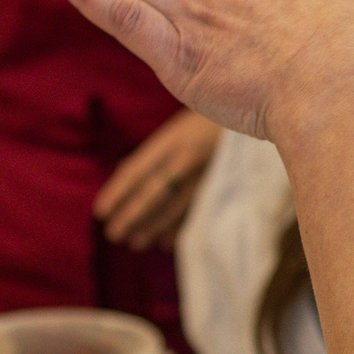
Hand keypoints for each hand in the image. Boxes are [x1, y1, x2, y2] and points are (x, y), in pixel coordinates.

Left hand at [96, 109, 222, 247]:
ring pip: (175, 205)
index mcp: (170, 140)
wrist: (253, 109)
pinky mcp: (220, 183)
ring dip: (153, 226)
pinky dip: (180, 227)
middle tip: (113, 234)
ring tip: (136, 243)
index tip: (100, 212)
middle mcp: (185, 157)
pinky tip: (166, 242)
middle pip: (153, 192)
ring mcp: (205, 172)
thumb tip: (123, 172)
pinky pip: (197, 210)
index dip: (117, 192)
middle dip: (132, 215)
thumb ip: (154, 150)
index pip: (137, 170)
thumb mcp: (177, 127)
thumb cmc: (206, 118)